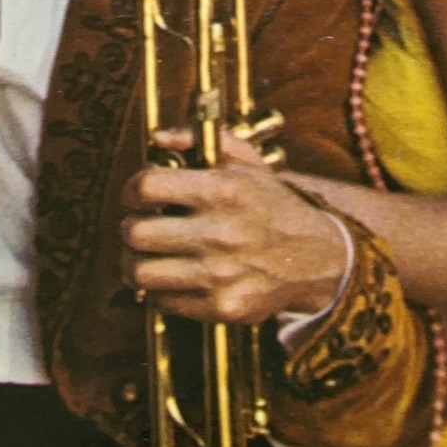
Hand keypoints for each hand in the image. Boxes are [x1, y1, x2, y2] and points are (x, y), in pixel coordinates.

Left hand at [121, 155, 348, 324]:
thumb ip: (201, 138)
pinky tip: (173, 277)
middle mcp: (220, 233)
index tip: (136, 197)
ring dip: (134, 263)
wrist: (317, 259)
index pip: (147, 187)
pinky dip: (160, 290)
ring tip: (144, 256)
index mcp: (224, 191)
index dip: (132, 190)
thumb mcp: (247, 162)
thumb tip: (159, 138)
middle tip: (137, 227)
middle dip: (130, 228)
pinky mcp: (222, 307)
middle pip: (136, 233)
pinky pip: (163, 302)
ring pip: (141, 273)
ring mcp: (220, 274)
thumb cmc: (272, 206)